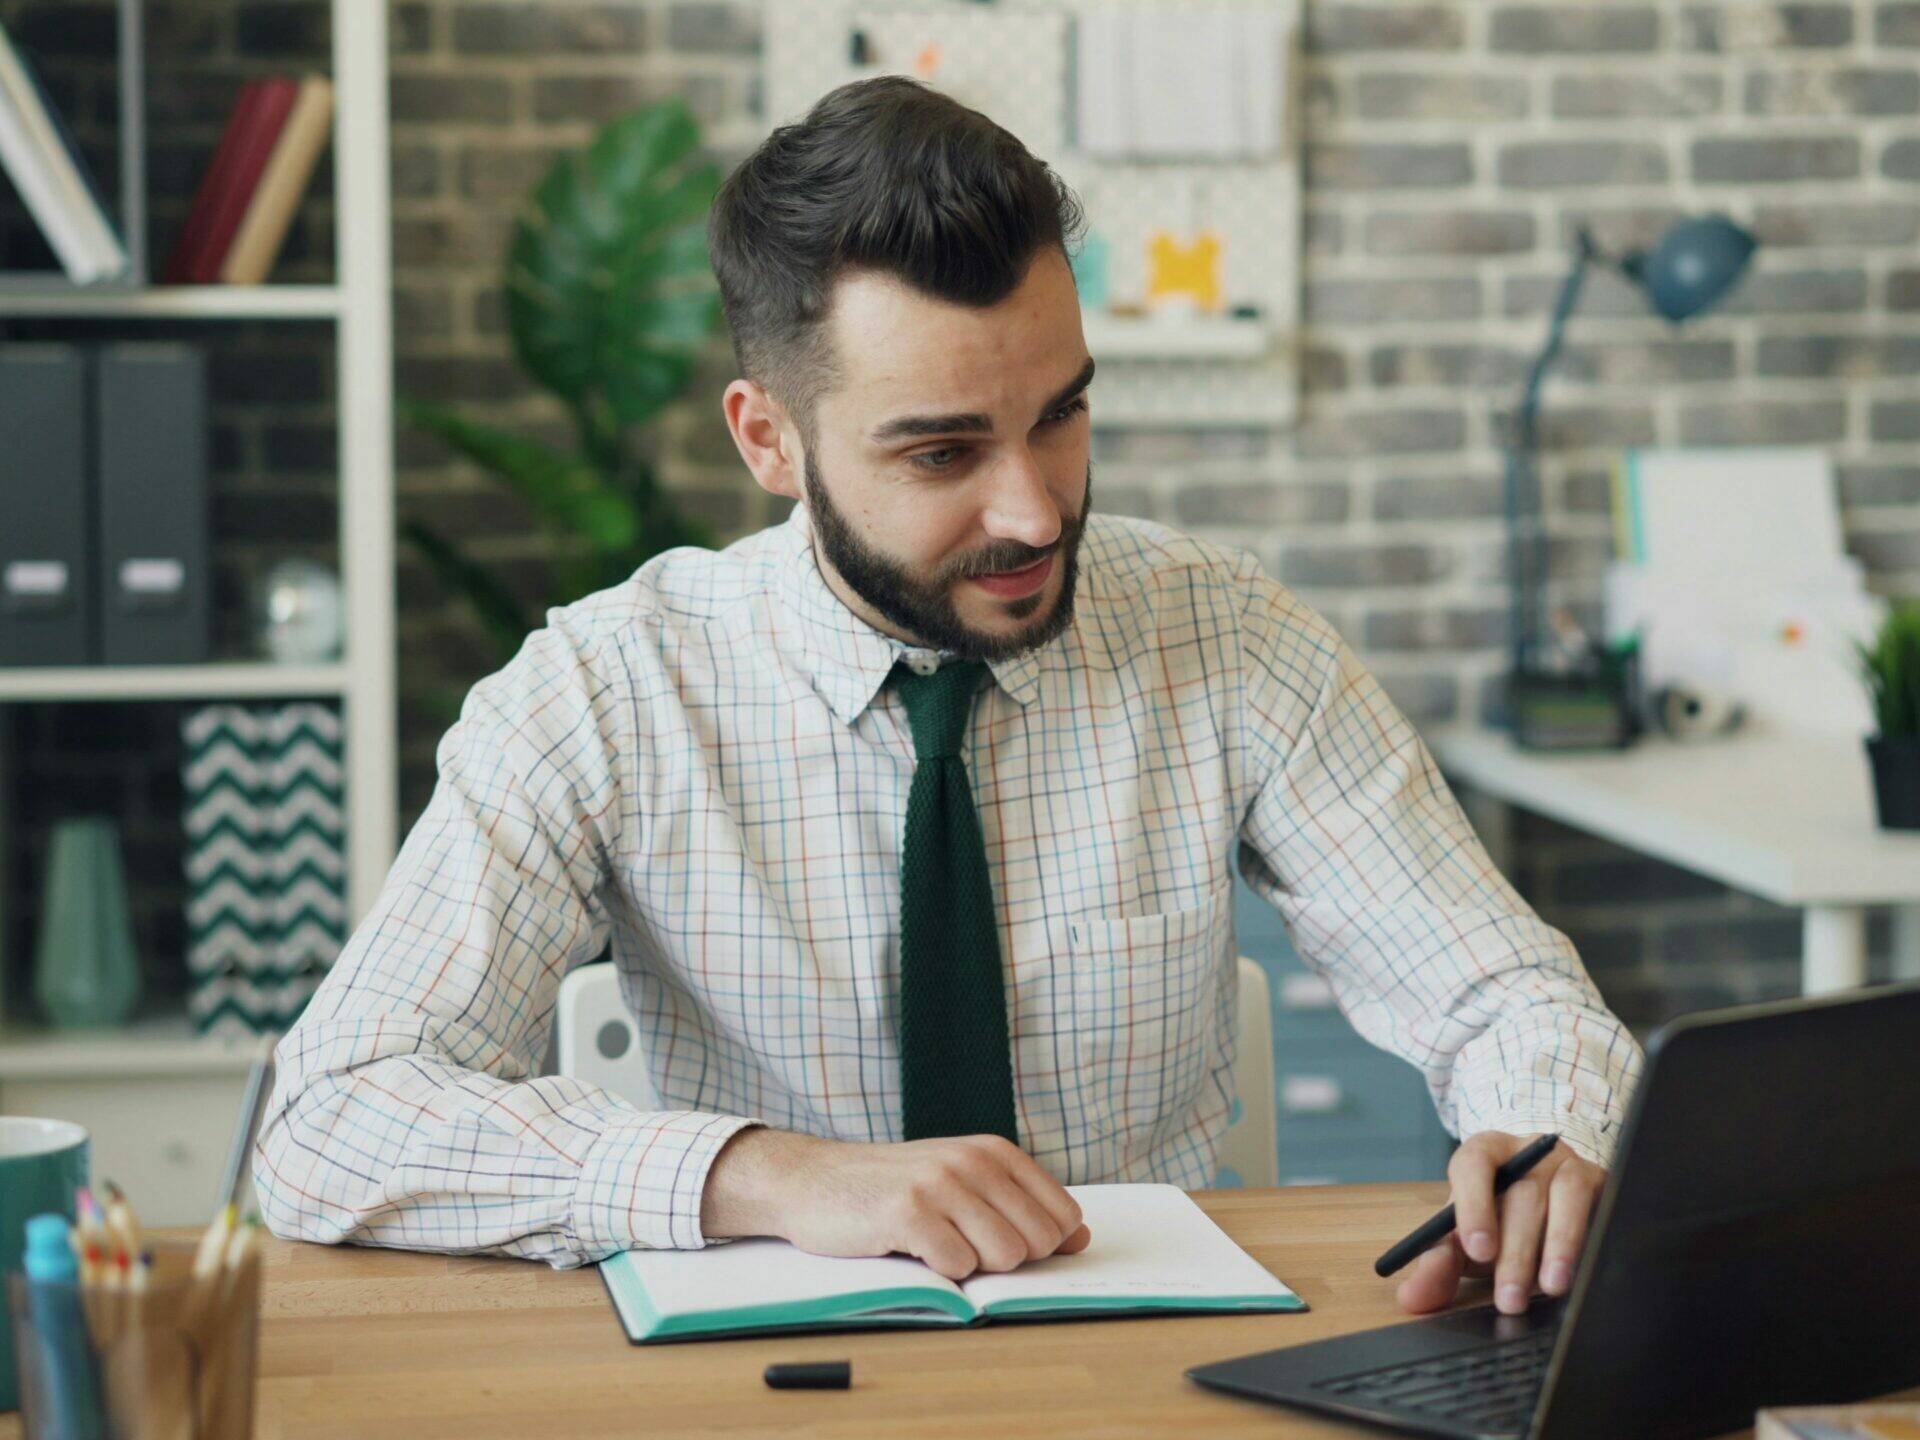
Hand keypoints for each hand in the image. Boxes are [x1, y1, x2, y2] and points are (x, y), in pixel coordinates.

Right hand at [700, 1127, 1091, 1280]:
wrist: (813, 1181)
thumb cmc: (893, 1189)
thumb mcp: (963, 1185)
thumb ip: (1021, 1208)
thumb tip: (1082, 1238)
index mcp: (995, 1152)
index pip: (1062, 1217)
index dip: (1038, 1245)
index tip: (997, 1239)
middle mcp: (974, 1160)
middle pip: (1037, 1243)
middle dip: (1004, 1258)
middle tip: (958, 1241)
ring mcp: (942, 1184)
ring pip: (1003, 1256)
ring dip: (970, 1266)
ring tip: (934, 1243)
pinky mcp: (909, 1213)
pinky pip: (958, 1267)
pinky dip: (938, 1273)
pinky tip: (909, 1248)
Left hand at [1395, 1131, 1604, 1316]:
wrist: (1547, 1204)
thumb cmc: (1498, 1219)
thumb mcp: (1465, 1240)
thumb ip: (1438, 1264)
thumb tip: (1411, 1299)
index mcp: (1484, 1152)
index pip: (1474, 1164)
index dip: (1475, 1205)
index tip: (1478, 1250)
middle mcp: (1528, 1151)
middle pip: (1522, 1193)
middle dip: (1515, 1252)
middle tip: (1509, 1298)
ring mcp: (1568, 1164)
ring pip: (1566, 1198)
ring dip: (1559, 1247)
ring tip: (1550, 1288)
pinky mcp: (1601, 1184)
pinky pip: (1601, 1209)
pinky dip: (1590, 1243)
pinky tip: (1584, 1275)